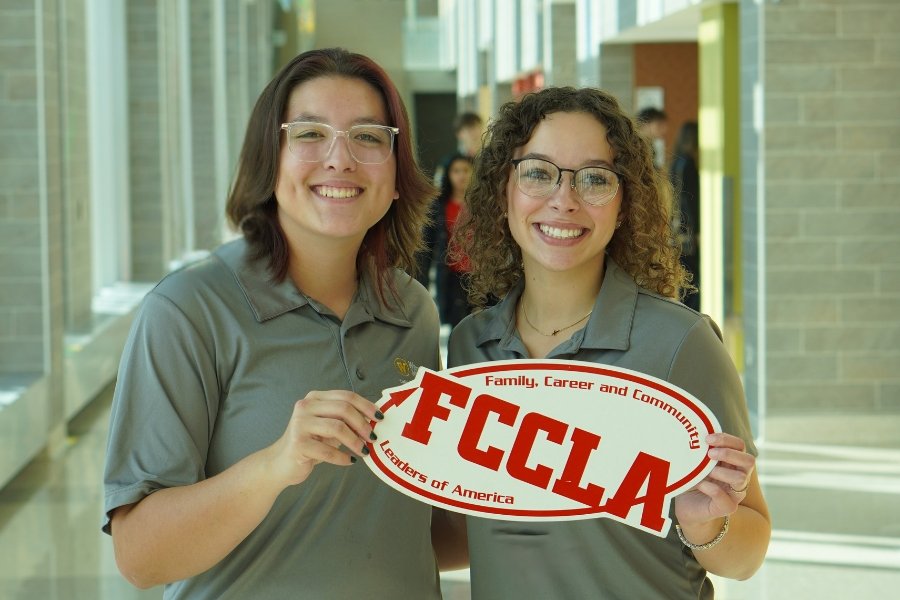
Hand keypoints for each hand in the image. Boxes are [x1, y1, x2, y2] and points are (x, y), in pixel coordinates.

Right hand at [265, 390, 381, 487]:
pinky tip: (349, 461)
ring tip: (364, 451)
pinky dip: (342, 457)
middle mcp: (305, 407)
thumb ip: (345, 419)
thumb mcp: (328, 427)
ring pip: (337, 428)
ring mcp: (300, 424)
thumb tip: (373, 420)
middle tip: (372, 438)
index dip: (366, 406)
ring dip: (355, 441)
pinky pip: (327, 450)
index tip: (379, 418)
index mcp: (315, 398)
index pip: (346, 396)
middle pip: (343, 409)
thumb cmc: (310, 443)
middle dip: (362, 424)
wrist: (281, 463)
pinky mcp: (298, 443)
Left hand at [674, 433, 754, 528]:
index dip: (727, 439)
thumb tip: (692, 434)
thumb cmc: (692, 482)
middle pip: (749, 460)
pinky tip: (699, 484)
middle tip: (710, 454)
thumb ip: (699, 452)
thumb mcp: (696, 464)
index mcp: (732, 463)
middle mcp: (739, 477)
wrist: (688, 508)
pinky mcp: (727, 508)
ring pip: (741, 479)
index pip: (740, 446)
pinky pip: (725, 498)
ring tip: (704, 472)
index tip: (708, 438)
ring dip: (721, 472)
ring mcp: (735, 494)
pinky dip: (710, 488)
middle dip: (729, 454)